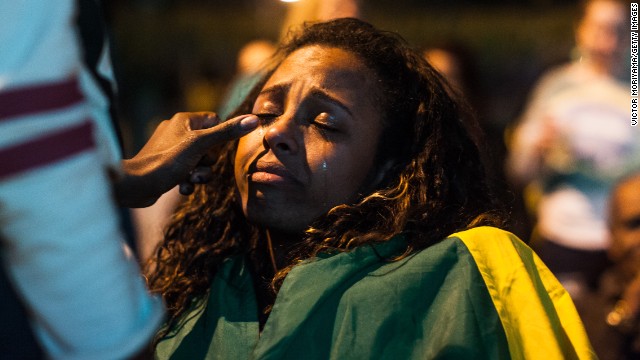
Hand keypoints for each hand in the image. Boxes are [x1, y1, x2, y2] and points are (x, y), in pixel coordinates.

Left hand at [114, 112, 257, 207]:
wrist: (137, 185)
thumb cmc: (167, 161)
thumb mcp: (201, 145)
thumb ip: (227, 132)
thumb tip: (254, 120)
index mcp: (185, 120)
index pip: (215, 121)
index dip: (219, 137)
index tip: (212, 148)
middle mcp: (177, 131)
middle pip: (210, 145)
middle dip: (208, 162)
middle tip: (197, 168)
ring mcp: (172, 150)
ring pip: (200, 161)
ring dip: (200, 174)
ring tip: (190, 180)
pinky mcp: (168, 166)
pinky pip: (188, 171)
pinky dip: (188, 180)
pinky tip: (182, 188)